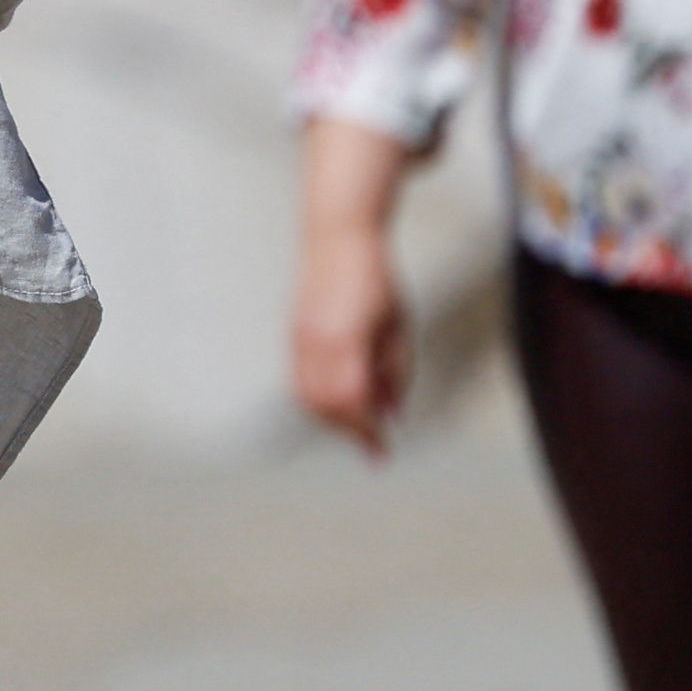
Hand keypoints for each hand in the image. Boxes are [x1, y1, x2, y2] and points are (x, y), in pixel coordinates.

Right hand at [291, 224, 412, 453]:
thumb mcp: (398, 327)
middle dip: (349, 430)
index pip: (353, 402)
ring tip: (357, 422)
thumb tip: (393, 412)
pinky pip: (299, 383)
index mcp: (346, 340)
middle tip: (372, 441)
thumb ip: (397, 372)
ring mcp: (298, 341)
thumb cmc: (374, 278)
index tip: (380, 450)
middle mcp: (315, 344)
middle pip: (326, 406)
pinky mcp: (292, 338)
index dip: (367, 432)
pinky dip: (318, 402)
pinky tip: (338, 401)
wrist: (339, 240)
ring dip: (332, 419)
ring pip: (306, 399)